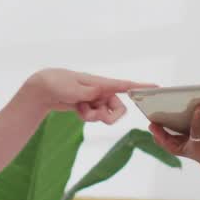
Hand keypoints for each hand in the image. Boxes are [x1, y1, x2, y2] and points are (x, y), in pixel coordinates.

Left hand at [23, 69, 151, 124]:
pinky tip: (77, 110)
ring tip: (80, 110)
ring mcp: (95, 98)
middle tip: (97, 117)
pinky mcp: (89, 106)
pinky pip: (95, 116)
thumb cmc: (57, 83)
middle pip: (118, 108)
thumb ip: (89, 93)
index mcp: (100, 83)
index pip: (124, 85)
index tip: (156, 88)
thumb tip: (102, 95)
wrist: (42, 88)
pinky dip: (87, 116)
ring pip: (106, 114)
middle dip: (109, 116)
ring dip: (94, 117)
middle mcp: (101, 90)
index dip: (140, 87)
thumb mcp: (73, 89)